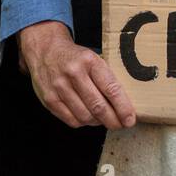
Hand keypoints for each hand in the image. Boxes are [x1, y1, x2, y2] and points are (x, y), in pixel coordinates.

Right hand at [18, 21, 136, 129]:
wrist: (46, 50)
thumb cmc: (75, 57)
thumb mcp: (94, 58)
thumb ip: (106, 77)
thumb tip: (123, 104)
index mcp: (90, 61)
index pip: (111, 88)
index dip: (123, 108)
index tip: (130, 119)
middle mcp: (74, 73)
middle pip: (98, 106)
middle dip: (113, 120)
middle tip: (120, 125)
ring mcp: (59, 87)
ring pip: (85, 116)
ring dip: (98, 122)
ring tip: (103, 119)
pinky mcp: (49, 99)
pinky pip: (71, 120)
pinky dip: (83, 123)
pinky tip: (88, 117)